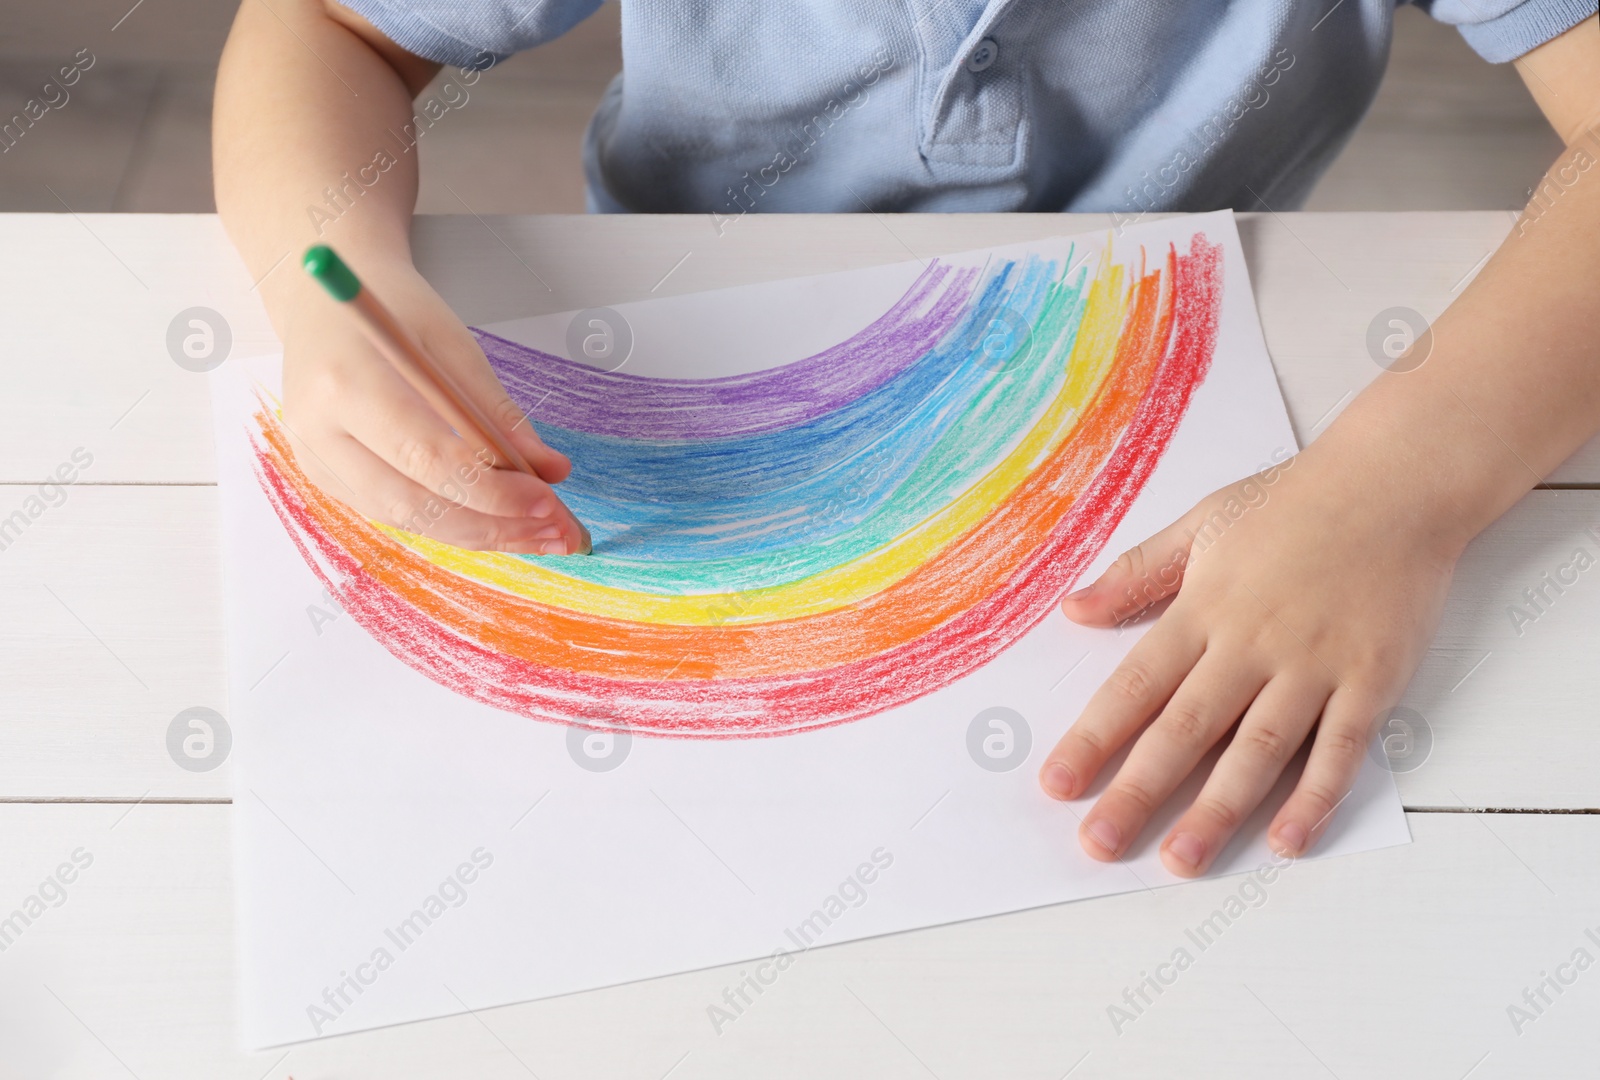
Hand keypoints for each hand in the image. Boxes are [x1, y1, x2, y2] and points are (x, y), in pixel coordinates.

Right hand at [280, 264, 585, 553]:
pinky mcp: (322, 474)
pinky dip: (449, 521)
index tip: (547, 501)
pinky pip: (394, 512)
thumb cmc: (389, 309)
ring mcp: (313, 458)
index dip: (493, 492)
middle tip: (553, 531)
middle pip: (415, 505)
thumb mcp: (453, 344)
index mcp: (347, 383)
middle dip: (493, 525)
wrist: (322, 299)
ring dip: (478, 533)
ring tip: (536, 532)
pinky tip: (495, 520)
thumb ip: (498, 412)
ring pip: (405, 519)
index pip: (429, 459)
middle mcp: (316, 430)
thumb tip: (550, 469)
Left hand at [1038, 446, 1458, 875]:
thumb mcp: (1201, 524)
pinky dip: (1314, 796)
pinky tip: (1285, 839)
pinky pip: (1340, 748)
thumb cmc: (1293, 501)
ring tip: (1181, 860)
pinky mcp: (1371, 679)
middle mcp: (1252, 642)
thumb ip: (1137, 574)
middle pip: (1185, 729)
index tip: (1058, 784)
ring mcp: (1314, 664)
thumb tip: (1073, 611)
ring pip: (1257, 749)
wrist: (1395, 481)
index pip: (1135, 686)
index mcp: (1203, 608)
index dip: (1093, 738)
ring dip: (1217, 809)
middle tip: (1099, 844)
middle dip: (1138, 791)